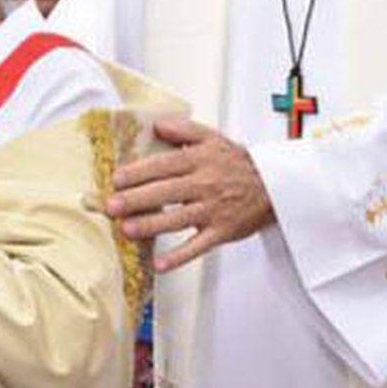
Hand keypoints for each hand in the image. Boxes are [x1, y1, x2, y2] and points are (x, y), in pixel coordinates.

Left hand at [104, 118, 273, 272]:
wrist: (274, 186)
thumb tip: (156, 124)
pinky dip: (180, 256)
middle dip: (136, 199)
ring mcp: (213, 210)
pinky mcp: (222, 232)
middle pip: (166, 192)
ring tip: (127, 230)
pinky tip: (160, 264)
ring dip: (151, 225)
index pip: (164, 164)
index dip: (139, 172)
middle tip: (112, 206)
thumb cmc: (238, 163)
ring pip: (178, 219)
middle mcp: (205, 184)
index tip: (117, 179)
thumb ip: (183, 129)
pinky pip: (199, 246)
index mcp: (200, 160)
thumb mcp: (213, 138)